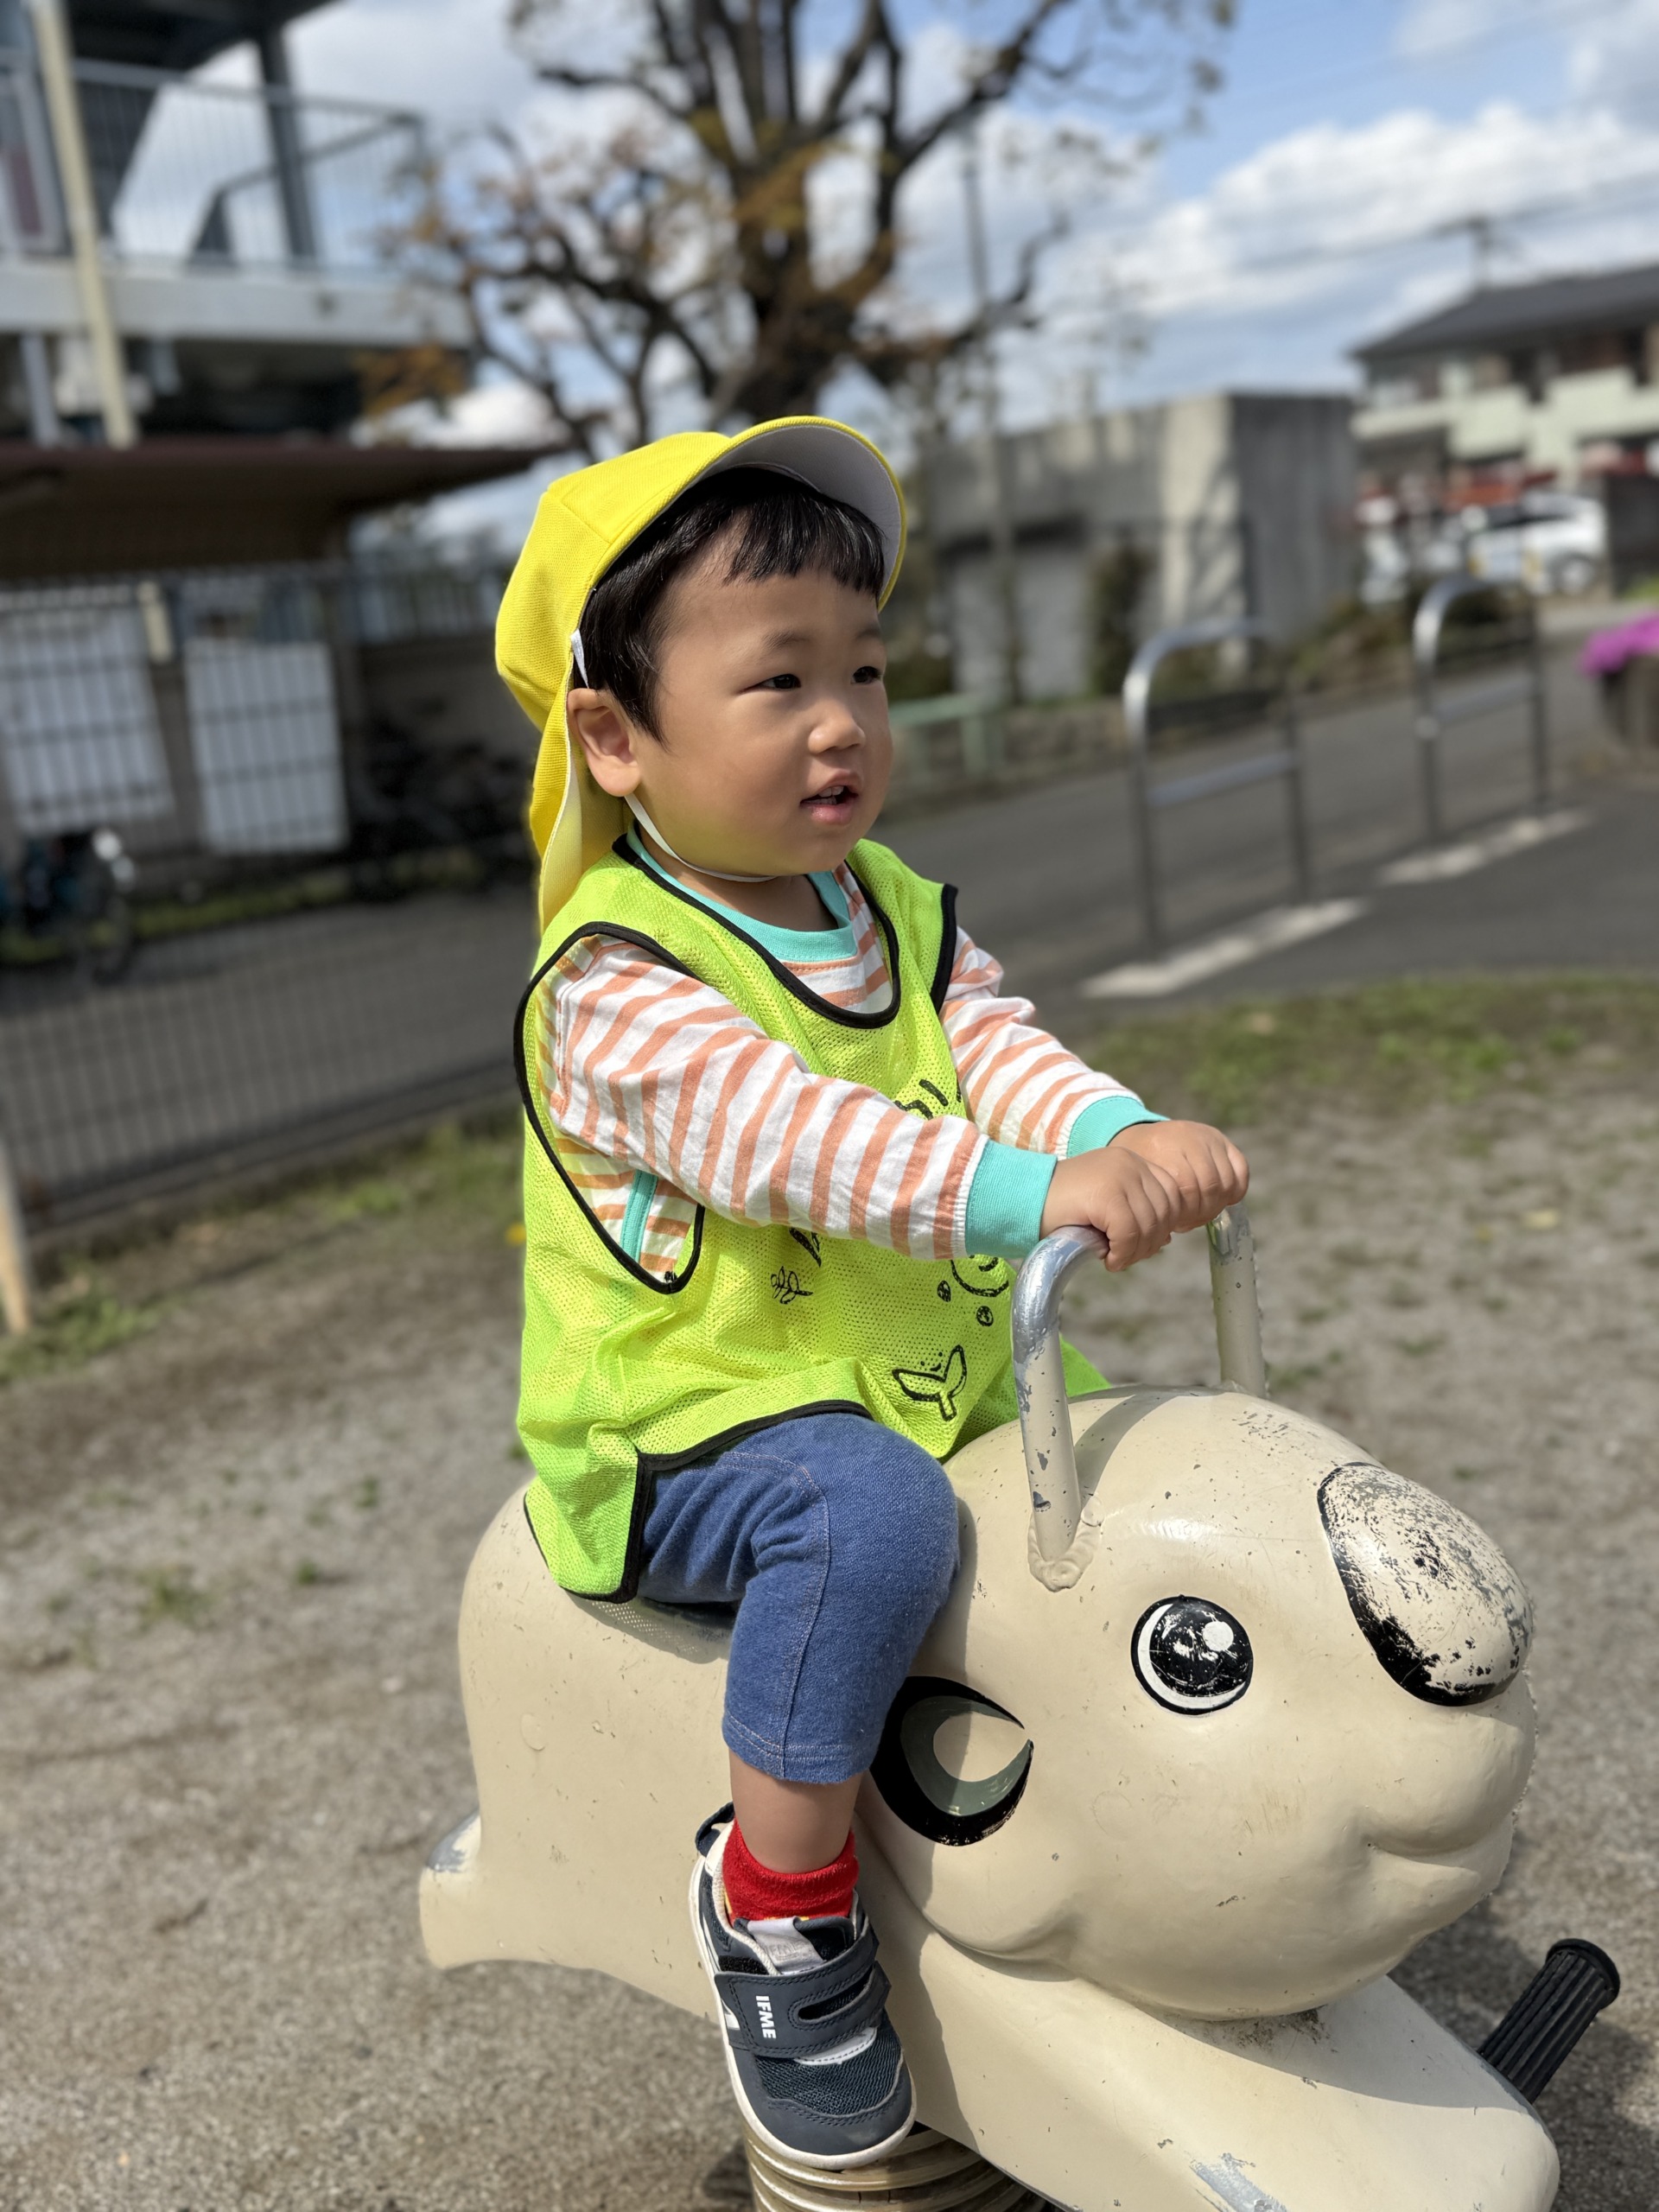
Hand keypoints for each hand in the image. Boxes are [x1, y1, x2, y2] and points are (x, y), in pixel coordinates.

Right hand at [1039, 1144, 1183, 1272]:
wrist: (1019, 1199)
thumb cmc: (1058, 1208)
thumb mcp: (1104, 1206)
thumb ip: (1135, 1213)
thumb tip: (1167, 1238)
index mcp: (1131, 1160)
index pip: (1172, 1193)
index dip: (1164, 1224)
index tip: (1141, 1244)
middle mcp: (1130, 1162)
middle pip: (1166, 1211)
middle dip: (1151, 1243)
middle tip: (1126, 1257)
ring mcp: (1119, 1175)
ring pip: (1150, 1225)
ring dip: (1136, 1252)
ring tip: (1116, 1260)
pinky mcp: (1106, 1194)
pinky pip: (1130, 1233)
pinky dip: (1123, 1254)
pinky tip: (1107, 1260)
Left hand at [1107, 1120, 1248, 1236]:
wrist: (1142, 1138)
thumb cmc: (1139, 1168)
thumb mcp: (1138, 1182)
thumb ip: (1152, 1206)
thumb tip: (1166, 1239)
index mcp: (1162, 1147)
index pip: (1188, 1188)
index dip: (1187, 1214)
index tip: (1178, 1224)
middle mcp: (1189, 1138)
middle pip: (1210, 1186)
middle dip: (1203, 1212)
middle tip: (1190, 1221)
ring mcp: (1208, 1137)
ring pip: (1226, 1181)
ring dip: (1218, 1204)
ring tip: (1201, 1211)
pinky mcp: (1222, 1140)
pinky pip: (1241, 1169)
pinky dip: (1235, 1190)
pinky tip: (1221, 1199)